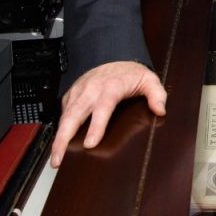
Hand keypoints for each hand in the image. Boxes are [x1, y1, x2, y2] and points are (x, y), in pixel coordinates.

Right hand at [50, 61, 166, 167]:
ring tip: (55, 160)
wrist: (113, 56)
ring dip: (57, 138)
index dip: (96, 127)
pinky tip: (58, 144)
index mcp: (111, 87)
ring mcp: (79, 92)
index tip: (90, 144)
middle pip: (74, 116)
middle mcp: (91, 90)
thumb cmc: (130, 72)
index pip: (103, 108)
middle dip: (63, 138)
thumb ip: (157, 95)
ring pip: (64, 116)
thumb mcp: (149, 79)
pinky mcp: (71, 95)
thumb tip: (160, 111)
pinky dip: (59, 128)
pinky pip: (62, 113)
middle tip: (58, 160)